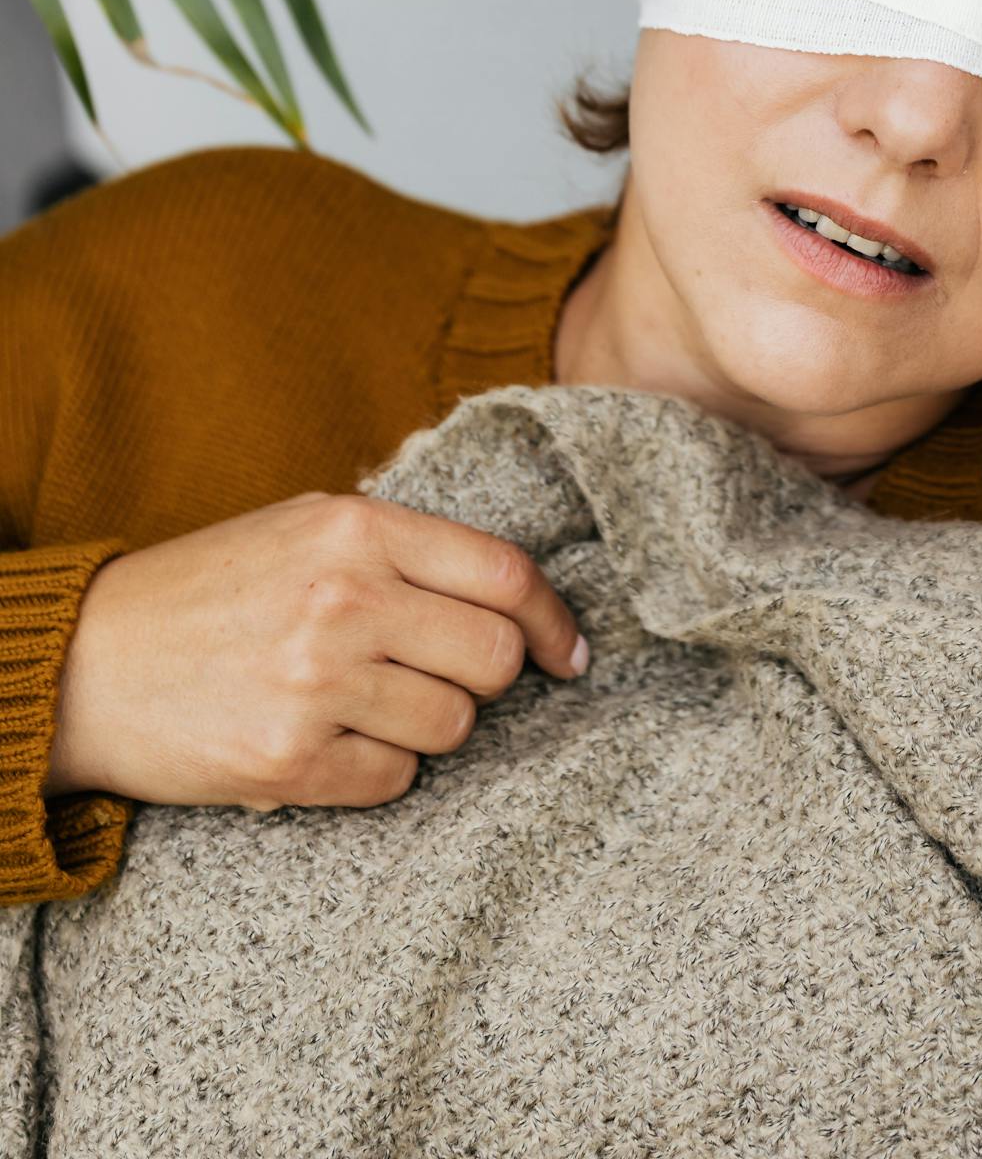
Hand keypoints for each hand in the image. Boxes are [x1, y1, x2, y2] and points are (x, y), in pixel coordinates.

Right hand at [44, 490, 587, 812]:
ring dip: (430, 725)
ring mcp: (316, 684)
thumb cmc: (211, 590)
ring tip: (371, 704)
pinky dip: (379, 770)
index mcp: (356, 530)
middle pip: (493, 657)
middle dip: (489, 676)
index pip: (504, 575)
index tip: (567, 653)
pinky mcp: (287, 762)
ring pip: (454, 726)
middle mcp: (343, 601)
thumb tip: (515, 594)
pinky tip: (332, 742)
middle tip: (444, 677)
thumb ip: (403, 547)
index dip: (552, 620)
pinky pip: (396, 781)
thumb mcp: (305, 527)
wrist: (88, 663)